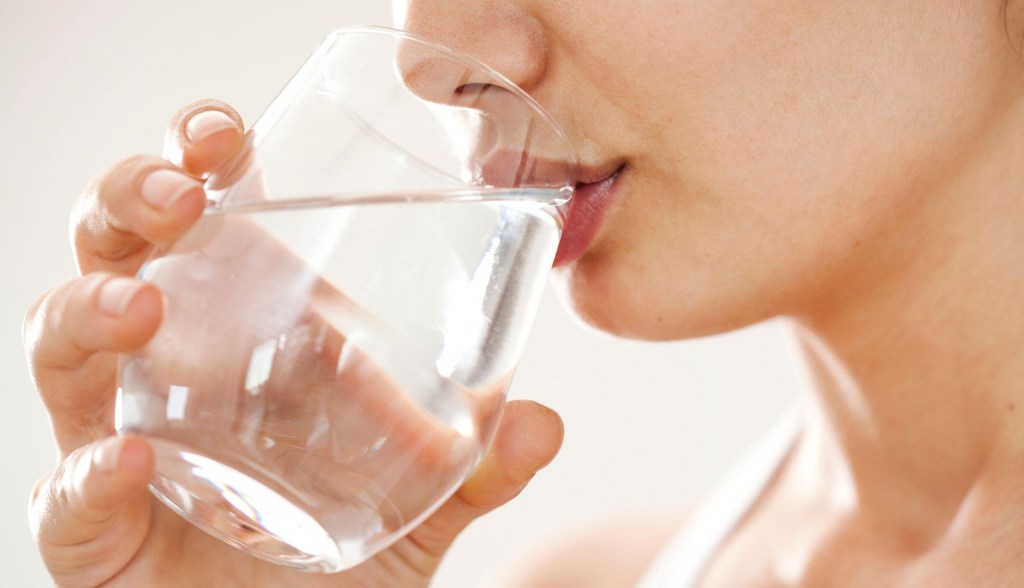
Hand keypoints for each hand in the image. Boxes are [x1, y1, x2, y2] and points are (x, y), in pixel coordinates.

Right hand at [23, 99, 562, 586]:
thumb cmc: (336, 548)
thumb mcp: (420, 501)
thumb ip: (479, 466)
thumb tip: (543, 423)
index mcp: (238, 328)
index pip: (198, 217)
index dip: (195, 158)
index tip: (229, 133)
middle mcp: (165, 367)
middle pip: (114, 251)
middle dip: (128, 200)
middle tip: (179, 190)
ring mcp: (117, 437)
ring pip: (61, 350)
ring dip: (89, 310)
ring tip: (140, 305)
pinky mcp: (92, 527)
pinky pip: (67, 493)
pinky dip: (89, 474)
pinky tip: (130, 459)